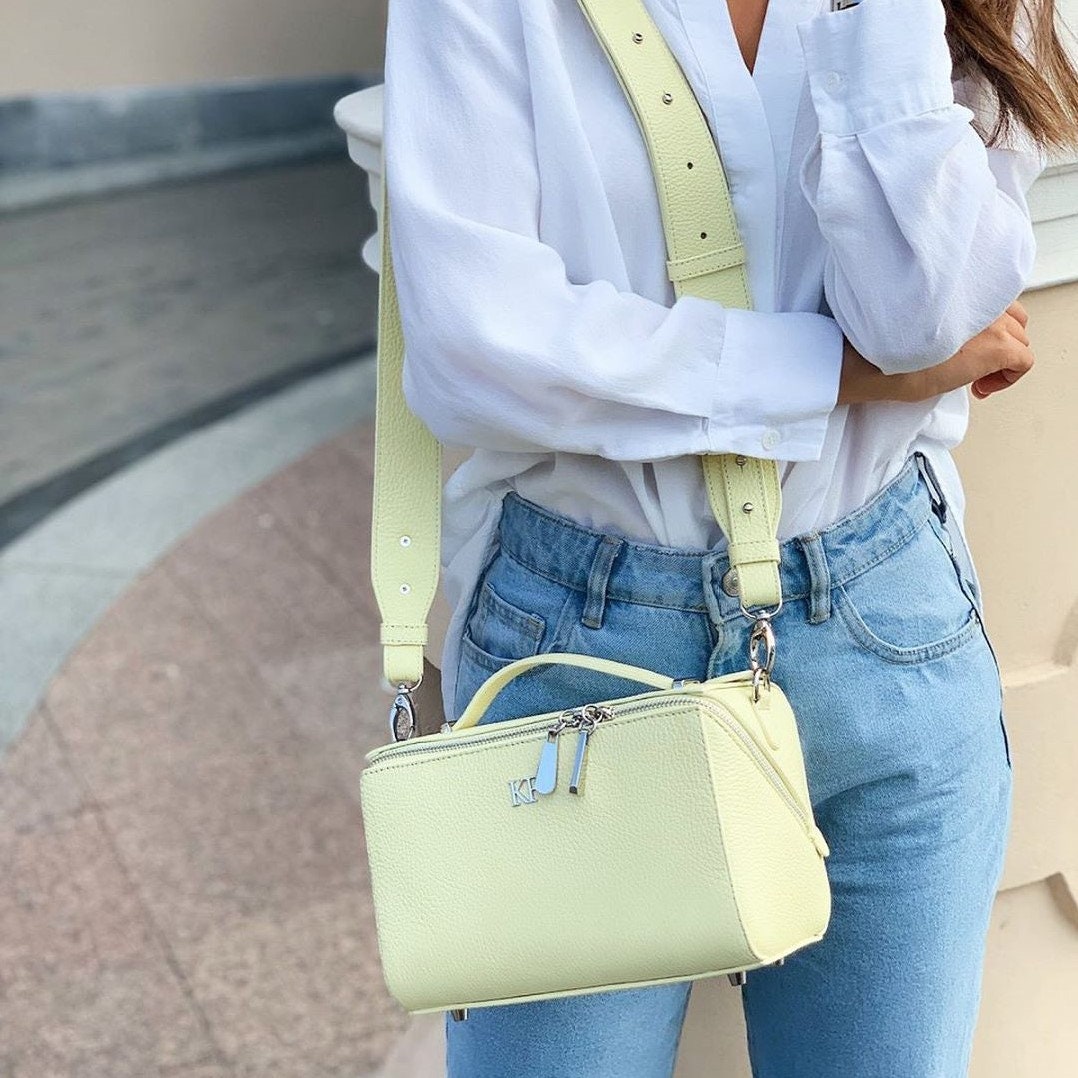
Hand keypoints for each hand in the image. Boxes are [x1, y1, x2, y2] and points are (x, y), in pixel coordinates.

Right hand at [837, 300, 1033, 404]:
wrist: (868, 361)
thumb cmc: (877, 347)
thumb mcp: (913, 323)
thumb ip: (941, 318)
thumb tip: (949, 335)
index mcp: (958, 287)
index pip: (992, 300)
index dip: (983, 329)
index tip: (964, 350)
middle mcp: (979, 300)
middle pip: (1012, 319)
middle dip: (998, 343)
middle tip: (973, 366)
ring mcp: (991, 323)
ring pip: (1019, 339)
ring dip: (1001, 359)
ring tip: (975, 378)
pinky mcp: (996, 348)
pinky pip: (1023, 362)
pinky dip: (1009, 377)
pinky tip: (982, 387)